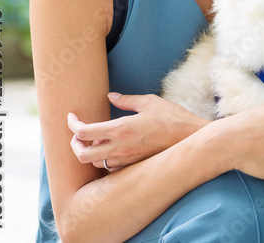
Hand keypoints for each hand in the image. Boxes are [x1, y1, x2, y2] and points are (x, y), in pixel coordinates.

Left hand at [68, 92, 209, 170]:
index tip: (72, 118)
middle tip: (78, 135)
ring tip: (96, 140)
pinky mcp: (134, 166)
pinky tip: (112, 149)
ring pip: (95, 162)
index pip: (84, 132)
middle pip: (82, 154)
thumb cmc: (173, 118)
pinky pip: (110, 167)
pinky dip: (105, 159)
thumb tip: (110, 96)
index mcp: (121, 128)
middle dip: (74, 144)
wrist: (191, 139)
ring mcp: (126, 159)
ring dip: (90, 151)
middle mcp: (120, 147)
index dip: (73, 125)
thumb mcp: (150, 102)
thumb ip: (126, 100)